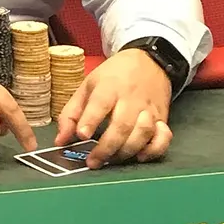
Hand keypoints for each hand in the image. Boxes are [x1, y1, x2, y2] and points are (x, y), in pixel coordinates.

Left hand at [54, 48, 172, 166]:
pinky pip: (163, 138)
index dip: (91, 120)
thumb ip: (71, 113)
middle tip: (93, 161)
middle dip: (107, 147)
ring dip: (126, 151)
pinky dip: (154, 150)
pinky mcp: (162, 118)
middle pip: (122, 125)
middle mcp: (131, 98)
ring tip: (111, 159)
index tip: (81, 135)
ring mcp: (149, 109)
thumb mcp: (88, 85)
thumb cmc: (114, 76)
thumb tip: (60, 141)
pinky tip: (140, 156)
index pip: (101, 103)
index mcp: (109, 86)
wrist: (149, 61)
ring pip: (142, 134)